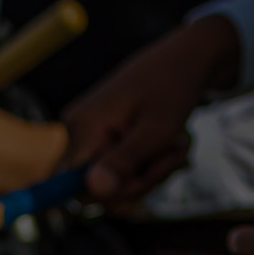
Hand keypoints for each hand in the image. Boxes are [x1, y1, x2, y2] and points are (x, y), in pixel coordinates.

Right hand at [61, 15, 240, 204]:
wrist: (183, 59)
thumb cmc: (172, 88)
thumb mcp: (156, 130)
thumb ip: (124, 162)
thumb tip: (93, 191)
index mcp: (83, 128)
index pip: (70, 186)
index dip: (107, 195)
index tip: (141, 181)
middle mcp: (76, 132)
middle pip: (96, 189)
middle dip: (139, 183)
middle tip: (171, 159)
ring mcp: (89, 135)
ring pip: (114, 182)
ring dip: (151, 173)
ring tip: (175, 147)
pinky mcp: (102, 138)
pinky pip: (120, 169)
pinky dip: (148, 165)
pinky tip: (166, 145)